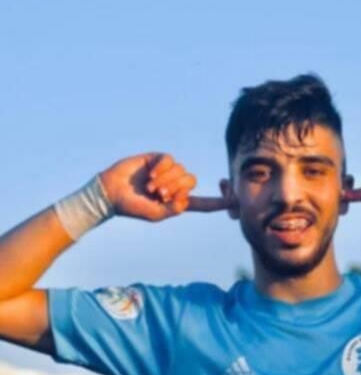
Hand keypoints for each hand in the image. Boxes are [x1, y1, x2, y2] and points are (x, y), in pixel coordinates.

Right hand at [99, 153, 232, 220]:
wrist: (111, 192)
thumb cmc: (132, 207)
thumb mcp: (155, 215)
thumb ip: (172, 210)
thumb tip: (186, 200)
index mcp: (177, 202)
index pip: (202, 203)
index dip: (218, 202)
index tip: (235, 200)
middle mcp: (175, 186)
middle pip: (190, 182)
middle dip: (175, 187)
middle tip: (158, 193)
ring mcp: (167, 172)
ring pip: (181, 170)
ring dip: (165, 179)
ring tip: (149, 186)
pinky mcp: (158, 159)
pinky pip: (170, 159)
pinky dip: (162, 167)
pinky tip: (150, 173)